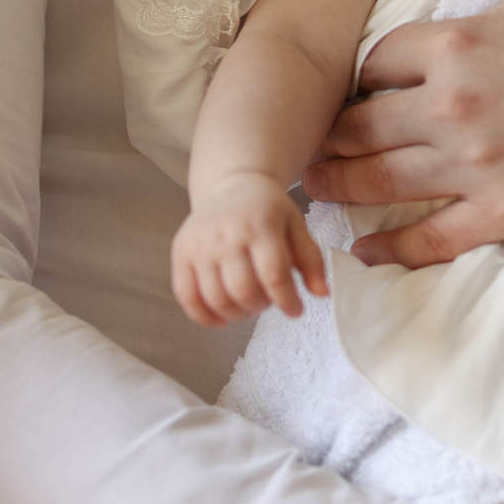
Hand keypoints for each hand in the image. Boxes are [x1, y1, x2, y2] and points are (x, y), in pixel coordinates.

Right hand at [170, 173, 327, 325]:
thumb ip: (311, 259)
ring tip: (250, 305)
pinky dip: (204, 316)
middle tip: (269, 302)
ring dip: (238, 314)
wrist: (232, 185)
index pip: (273, 275)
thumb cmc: (267, 209)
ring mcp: (200, 244)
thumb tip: (322, 293)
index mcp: (260, 224)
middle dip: (262, 307)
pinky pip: (186, 296)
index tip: (296, 311)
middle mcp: (227, 233)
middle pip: (244, 291)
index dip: (287, 301)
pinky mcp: (181, 253)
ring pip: (216, 298)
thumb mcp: (296, 225)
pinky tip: (222, 318)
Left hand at [303, 0, 503, 268]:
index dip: (360, 74)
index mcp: (458, 44)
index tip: (354, 87)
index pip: (374, 61)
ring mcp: (478, 166)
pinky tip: (365, 250)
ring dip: (339, 185)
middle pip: (359, 126)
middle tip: (307, 145)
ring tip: (316, 188)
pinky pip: (428, 238)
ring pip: (379, 181)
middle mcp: (454, 107)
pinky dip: (389, 248)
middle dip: (329, 134)